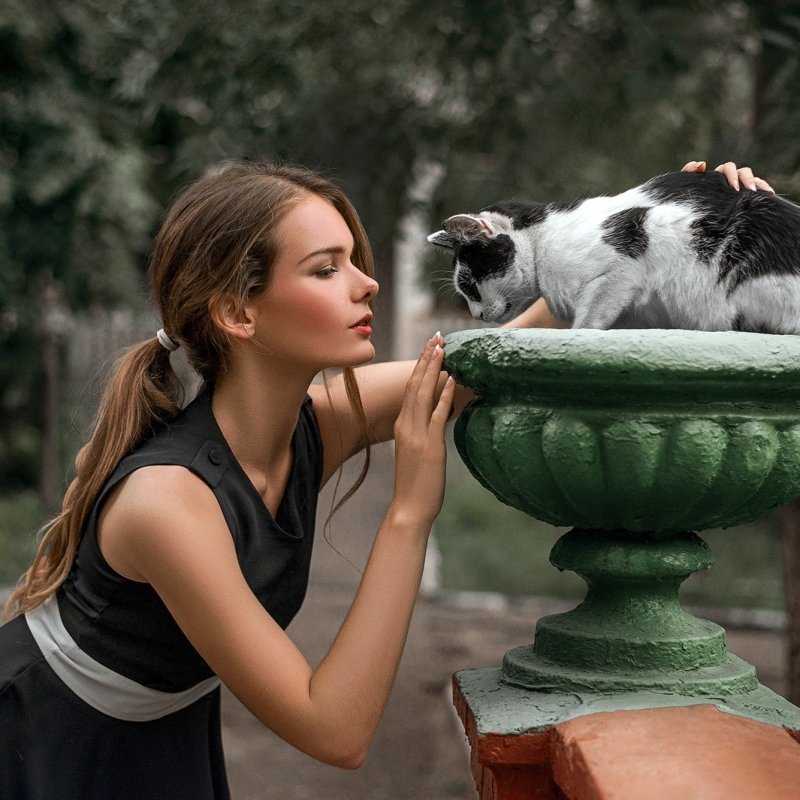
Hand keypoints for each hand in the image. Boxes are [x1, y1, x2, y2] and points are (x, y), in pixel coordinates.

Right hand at [391, 333, 455, 525]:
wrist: (409, 509)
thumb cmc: (416, 484)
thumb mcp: (417, 452)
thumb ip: (423, 432)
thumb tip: (438, 417)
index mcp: (402, 426)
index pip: (411, 389)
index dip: (420, 366)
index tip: (430, 348)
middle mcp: (406, 425)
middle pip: (414, 385)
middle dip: (426, 359)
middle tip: (436, 337)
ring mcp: (416, 434)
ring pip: (423, 394)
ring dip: (433, 369)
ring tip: (442, 348)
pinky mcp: (429, 445)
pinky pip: (436, 414)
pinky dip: (444, 395)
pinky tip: (452, 380)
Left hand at [682, 160, 774, 192]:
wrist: (689, 217)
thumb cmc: (687, 199)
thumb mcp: (686, 186)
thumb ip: (689, 172)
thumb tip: (703, 164)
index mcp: (717, 176)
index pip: (726, 169)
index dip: (730, 174)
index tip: (733, 187)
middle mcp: (730, 180)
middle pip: (742, 172)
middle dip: (745, 179)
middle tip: (745, 191)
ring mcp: (739, 187)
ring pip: (752, 178)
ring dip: (755, 183)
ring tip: (756, 193)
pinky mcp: (746, 196)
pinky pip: (760, 187)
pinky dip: (765, 188)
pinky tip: (769, 195)